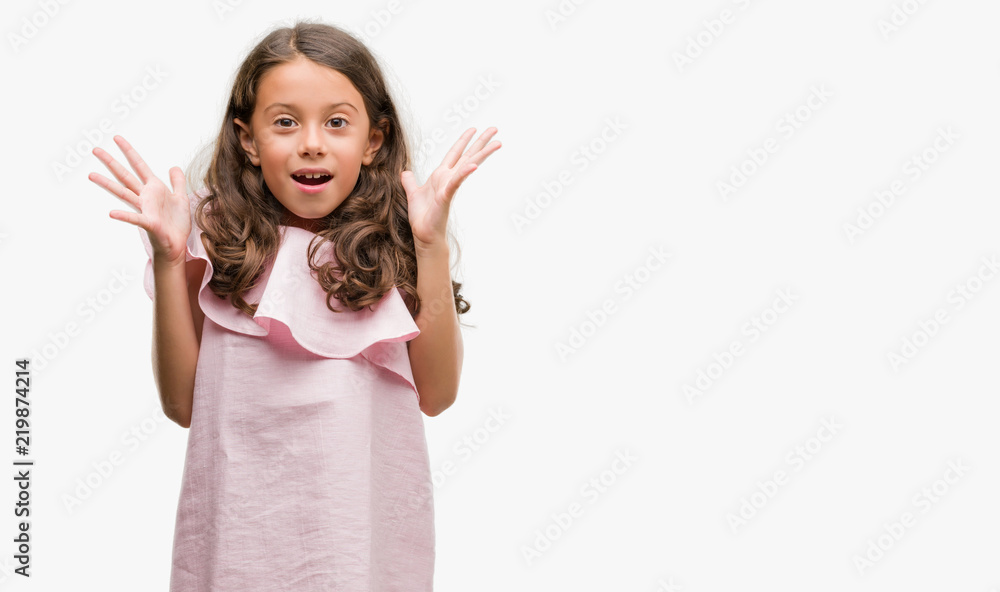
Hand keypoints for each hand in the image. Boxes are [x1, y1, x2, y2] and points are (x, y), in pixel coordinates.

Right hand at [88, 135, 190, 266]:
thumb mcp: (181, 198)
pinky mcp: (148, 223)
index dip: (129, 152)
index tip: (117, 138)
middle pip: (125, 176)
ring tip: (91, 175)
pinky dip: (123, 216)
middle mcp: (145, 197)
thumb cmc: (177, 223)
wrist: (177, 244)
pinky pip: (134, 218)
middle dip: (111, 162)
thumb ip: (178, 182)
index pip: (139, 166)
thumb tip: (173, 166)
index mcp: (154, 189)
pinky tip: (111, 213)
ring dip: (107, 184)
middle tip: (95, 150)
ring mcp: (145, 209)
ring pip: (123, 193)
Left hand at [400, 127, 500, 253]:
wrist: (423, 234)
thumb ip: (410, 181)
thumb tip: (405, 172)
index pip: (455, 153)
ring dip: (482, 153)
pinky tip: (473, 165)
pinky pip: (456, 182)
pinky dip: (464, 173)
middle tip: (494, 129)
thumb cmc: (422, 217)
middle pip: (467, 155)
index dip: (464, 140)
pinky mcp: (446, 196)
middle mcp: (448, 178)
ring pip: (468, 165)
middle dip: (481, 142)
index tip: (474, 129)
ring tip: (497, 143)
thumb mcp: (413, 193)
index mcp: (441, 175)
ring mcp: (449, 186)